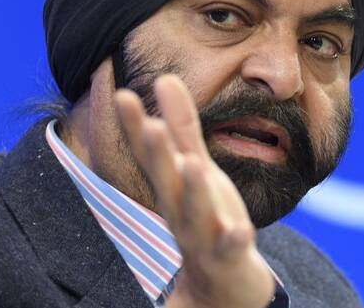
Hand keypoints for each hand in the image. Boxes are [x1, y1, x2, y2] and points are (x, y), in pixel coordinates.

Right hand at [115, 74, 274, 307]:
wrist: (224, 285)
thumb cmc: (207, 217)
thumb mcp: (194, 166)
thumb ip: (180, 126)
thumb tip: (164, 77)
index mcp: (173, 188)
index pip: (151, 155)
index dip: (135, 127)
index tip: (122, 94)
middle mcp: (182, 212)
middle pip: (167, 182)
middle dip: (158, 155)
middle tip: (149, 126)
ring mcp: (204, 237)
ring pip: (195, 215)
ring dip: (192, 192)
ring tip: (193, 165)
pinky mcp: (229, 258)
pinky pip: (231, 249)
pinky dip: (234, 241)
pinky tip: (241, 230)